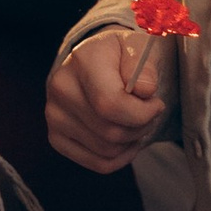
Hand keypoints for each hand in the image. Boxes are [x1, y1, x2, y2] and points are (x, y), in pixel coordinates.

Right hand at [45, 25, 169, 174]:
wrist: (96, 60)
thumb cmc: (122, 55)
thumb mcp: (139, 47)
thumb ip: (144, 67)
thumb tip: (145, 91)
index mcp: (83, 61)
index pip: (110, 105)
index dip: (142, 113)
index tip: (156, 104)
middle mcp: (61, 88)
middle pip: (111, 132)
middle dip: (141, 127)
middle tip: (148, 112)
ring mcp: (54, 115)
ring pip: (107, 151)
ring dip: (131, 141)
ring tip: (135, 122)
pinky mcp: (56, 136)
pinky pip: (97, 163)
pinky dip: (120, 158)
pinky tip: (127, 140)